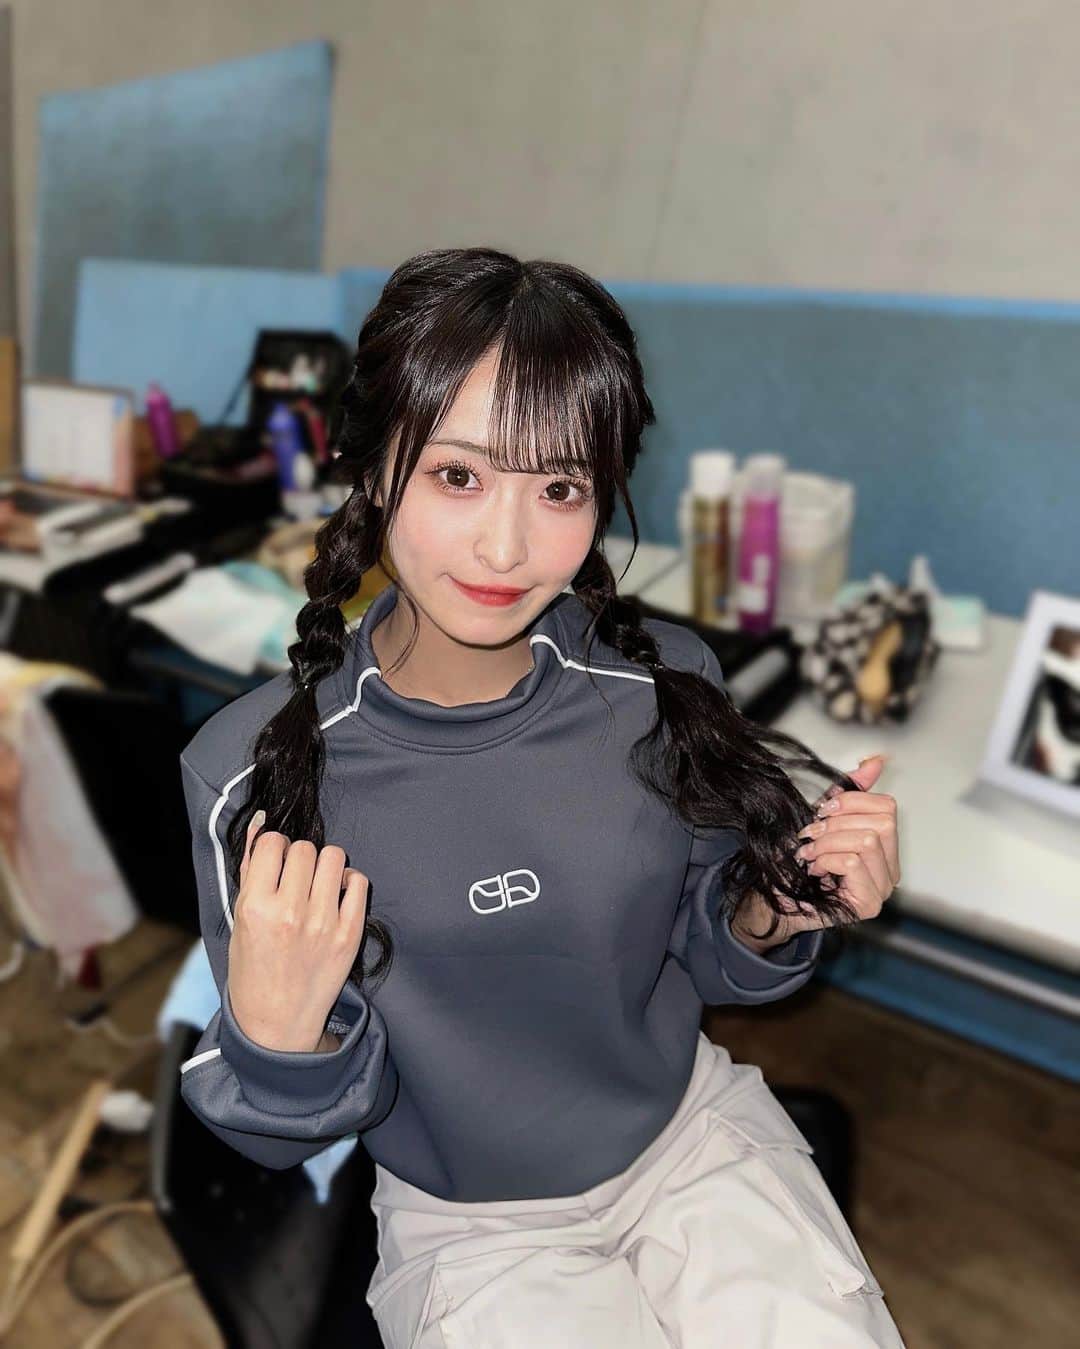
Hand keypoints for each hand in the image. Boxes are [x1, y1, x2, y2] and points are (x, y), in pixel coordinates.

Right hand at [227, 810, 369, 1052]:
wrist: (278, 1023)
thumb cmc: (252, 970)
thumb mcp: (239, 921)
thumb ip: (250, 872)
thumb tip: (261, 824)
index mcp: (256, 908)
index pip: (272, 844)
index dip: (273, 848)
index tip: (274, 862)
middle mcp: (290, 912)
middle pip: (304, 848)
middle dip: (298, 857)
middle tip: (294, 878)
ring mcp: (324, 922)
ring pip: (333, 857)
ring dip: (324, 865)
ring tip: (316, 885)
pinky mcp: (350, 933)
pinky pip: (359, 881)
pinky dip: (348, 882)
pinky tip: (336, 897)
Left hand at [732, 754, 899, 949]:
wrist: (775, 899)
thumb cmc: (799, 861)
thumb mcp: (824, 818)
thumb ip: (850, 792)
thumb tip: (875, 762)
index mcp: (885, 847)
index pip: (888, 807)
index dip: (852, 801)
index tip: (822, 811)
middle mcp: (890, 869)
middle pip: (883, 822)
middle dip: (838, 822)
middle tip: (812, 834)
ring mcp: (883, 889)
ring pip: (867, 841)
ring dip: (828, 842)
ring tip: (809, 853)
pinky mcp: (869, 904)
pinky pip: (853, 862)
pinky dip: (827, 859)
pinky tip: (814, 870)